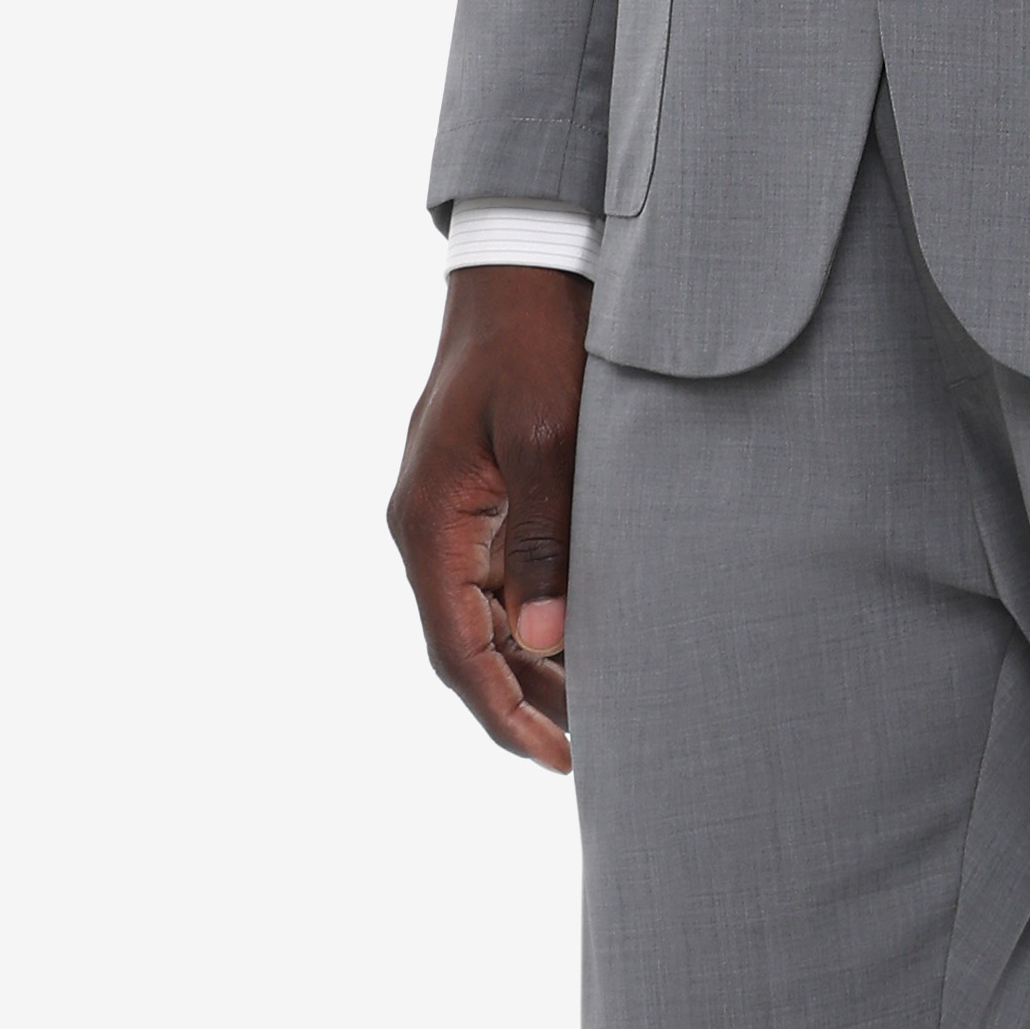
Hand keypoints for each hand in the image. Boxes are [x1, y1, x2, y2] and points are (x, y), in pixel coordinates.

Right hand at [390, 264, 590, 771]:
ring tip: (600, 712)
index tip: (553, 760)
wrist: (525, 268)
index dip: (502, 711)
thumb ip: (547, 542)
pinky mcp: (483, 500)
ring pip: (487, 619)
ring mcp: (454, 515)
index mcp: (429, 521)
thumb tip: (547, 642)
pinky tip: (590, 640)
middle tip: (592, 754)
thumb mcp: (547, 441)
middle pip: (469, 644)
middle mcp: (430, 528)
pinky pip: (504, 581)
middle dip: (524, 701)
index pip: (457, 647)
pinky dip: (541, 619)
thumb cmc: (535, 344)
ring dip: (534, 665)